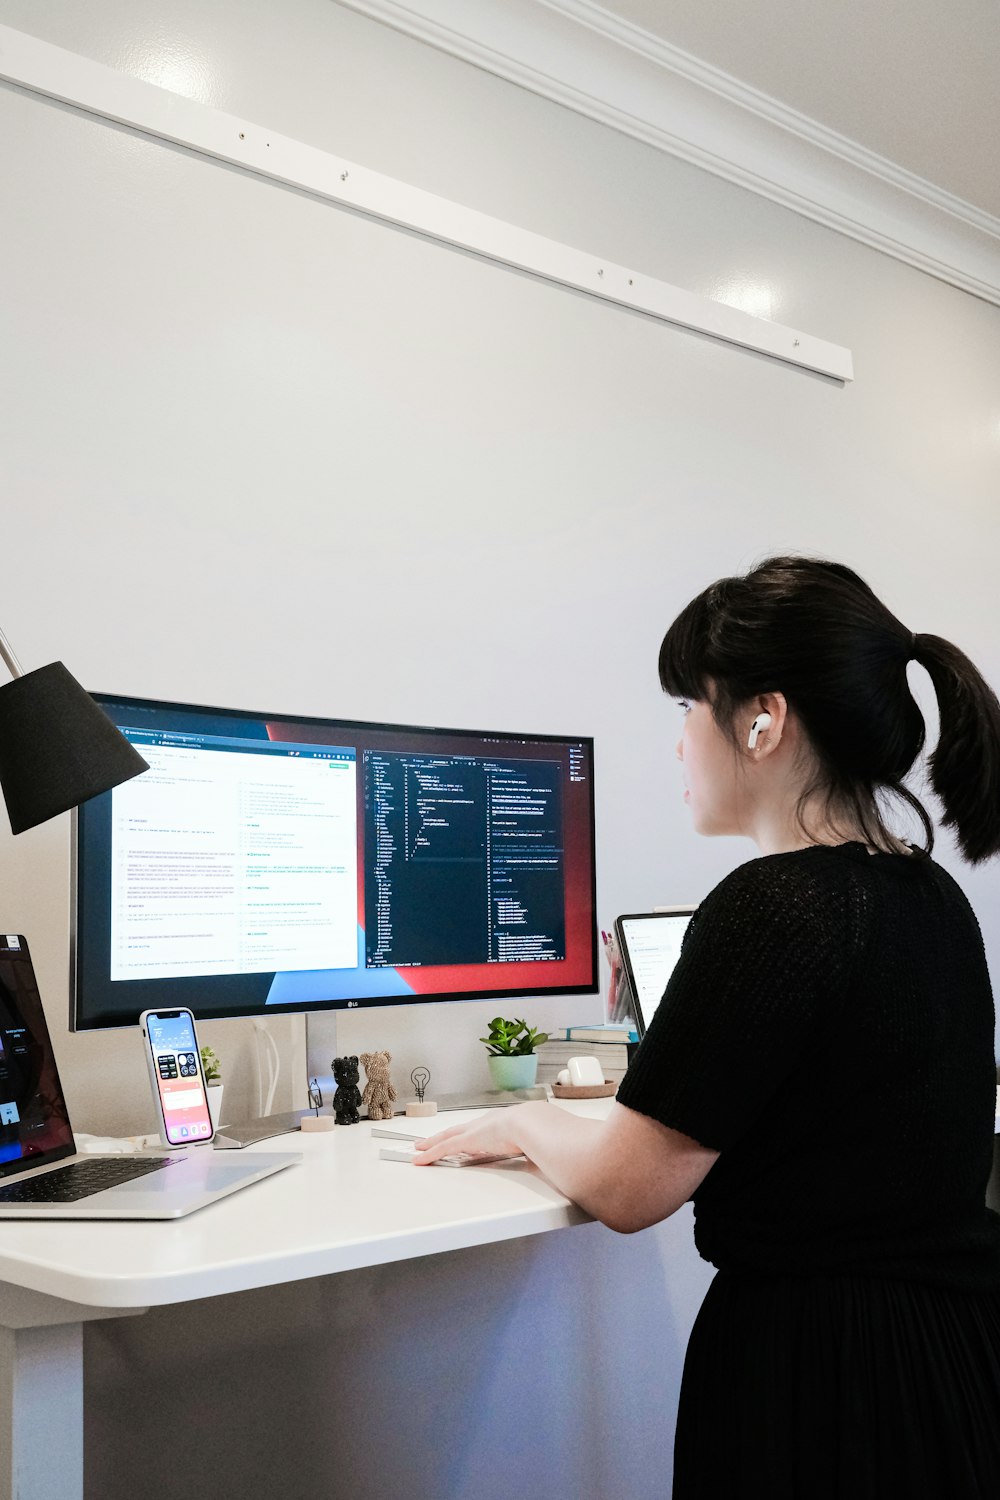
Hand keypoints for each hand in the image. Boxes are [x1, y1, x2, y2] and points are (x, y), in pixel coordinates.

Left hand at [412, 1104, 542, 1164]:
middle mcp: (483, 1124)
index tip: (461, 1137)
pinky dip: (430, 1154)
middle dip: (442, 1136)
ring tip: (419, 1148)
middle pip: (456, 1131)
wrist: (532, 1123)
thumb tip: (541, 1155)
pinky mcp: (466, 1141)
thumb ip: (532, 1146)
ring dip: (431, 1144)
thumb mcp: (533, 1138)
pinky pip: (442, 1149)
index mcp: (499, 1122)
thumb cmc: (537, 1129)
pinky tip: (419, 1160)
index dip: (466, 1133)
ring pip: (445, 1138)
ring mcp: (473, 1132)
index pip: (477, 1129)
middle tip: (429, 1140)